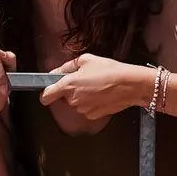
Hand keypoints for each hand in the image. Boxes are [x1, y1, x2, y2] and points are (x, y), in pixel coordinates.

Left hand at [37, 52, 154, 128]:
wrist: (130, 85)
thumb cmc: (110, 70)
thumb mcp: (86, 59)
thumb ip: (67, 67)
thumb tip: (56, 72)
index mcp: (68, 85)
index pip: (46, 96)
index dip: (46, 93)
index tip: (49, 91)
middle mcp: (73, 100)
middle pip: (64, 98)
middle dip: (71, 90)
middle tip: (85, 80)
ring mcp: (83, 110)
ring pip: (76, 103)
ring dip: (82, 96)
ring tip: (96, 86)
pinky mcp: (92, 115)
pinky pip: (86, 109)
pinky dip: (91, 103)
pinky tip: (101, 94)